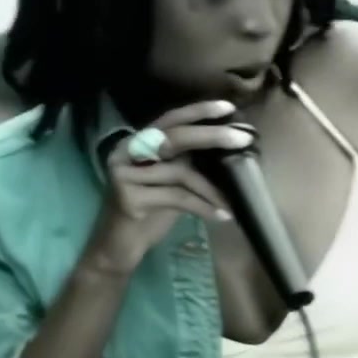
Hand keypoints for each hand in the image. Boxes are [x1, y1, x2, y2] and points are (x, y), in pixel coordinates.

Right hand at [81, 99, 251, 276]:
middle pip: (173, 138)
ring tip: (230, 204)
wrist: (117, 249)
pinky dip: (202, 206)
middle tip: (241, 140)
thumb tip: (225, 148)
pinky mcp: (128, 199)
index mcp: (135, 144)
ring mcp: (124, 175)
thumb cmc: (147, 215)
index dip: (197, 112)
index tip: (228, 108)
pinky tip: (221, 216)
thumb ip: (183, 163)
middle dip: (210, 136)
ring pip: (179, 172)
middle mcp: (125, 153)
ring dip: (211, 189)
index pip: (168, 120)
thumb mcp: (167, 183)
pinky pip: (176, 197)